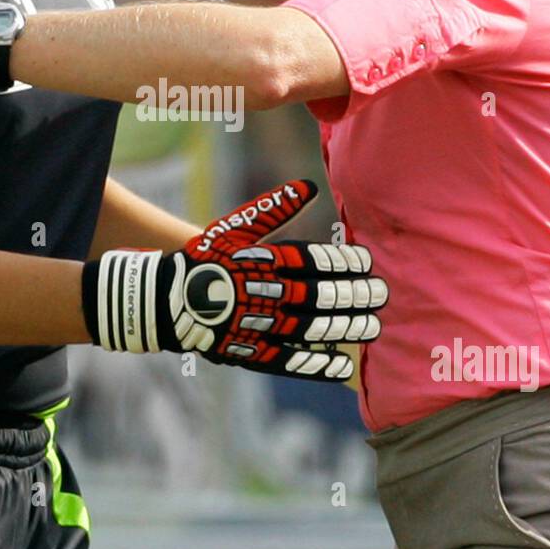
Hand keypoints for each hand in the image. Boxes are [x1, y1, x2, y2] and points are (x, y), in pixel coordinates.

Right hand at [81, 180, 387, 380]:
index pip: (312, 262)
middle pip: (318, 296)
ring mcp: (256, 326)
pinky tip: (342, 362)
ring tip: (372, 326)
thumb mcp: (235, 228)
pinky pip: (289, 360)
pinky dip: (316, 363)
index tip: (368, 264)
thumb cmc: (206, 259)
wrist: (167, 298)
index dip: (343, 264)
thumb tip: (309, 186)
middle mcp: (263, 293)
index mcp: (262, 262)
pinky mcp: (249, 352)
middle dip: (354, 296)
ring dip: (344, 328)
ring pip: (309, 328)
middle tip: (382, 294)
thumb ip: (273, 209)